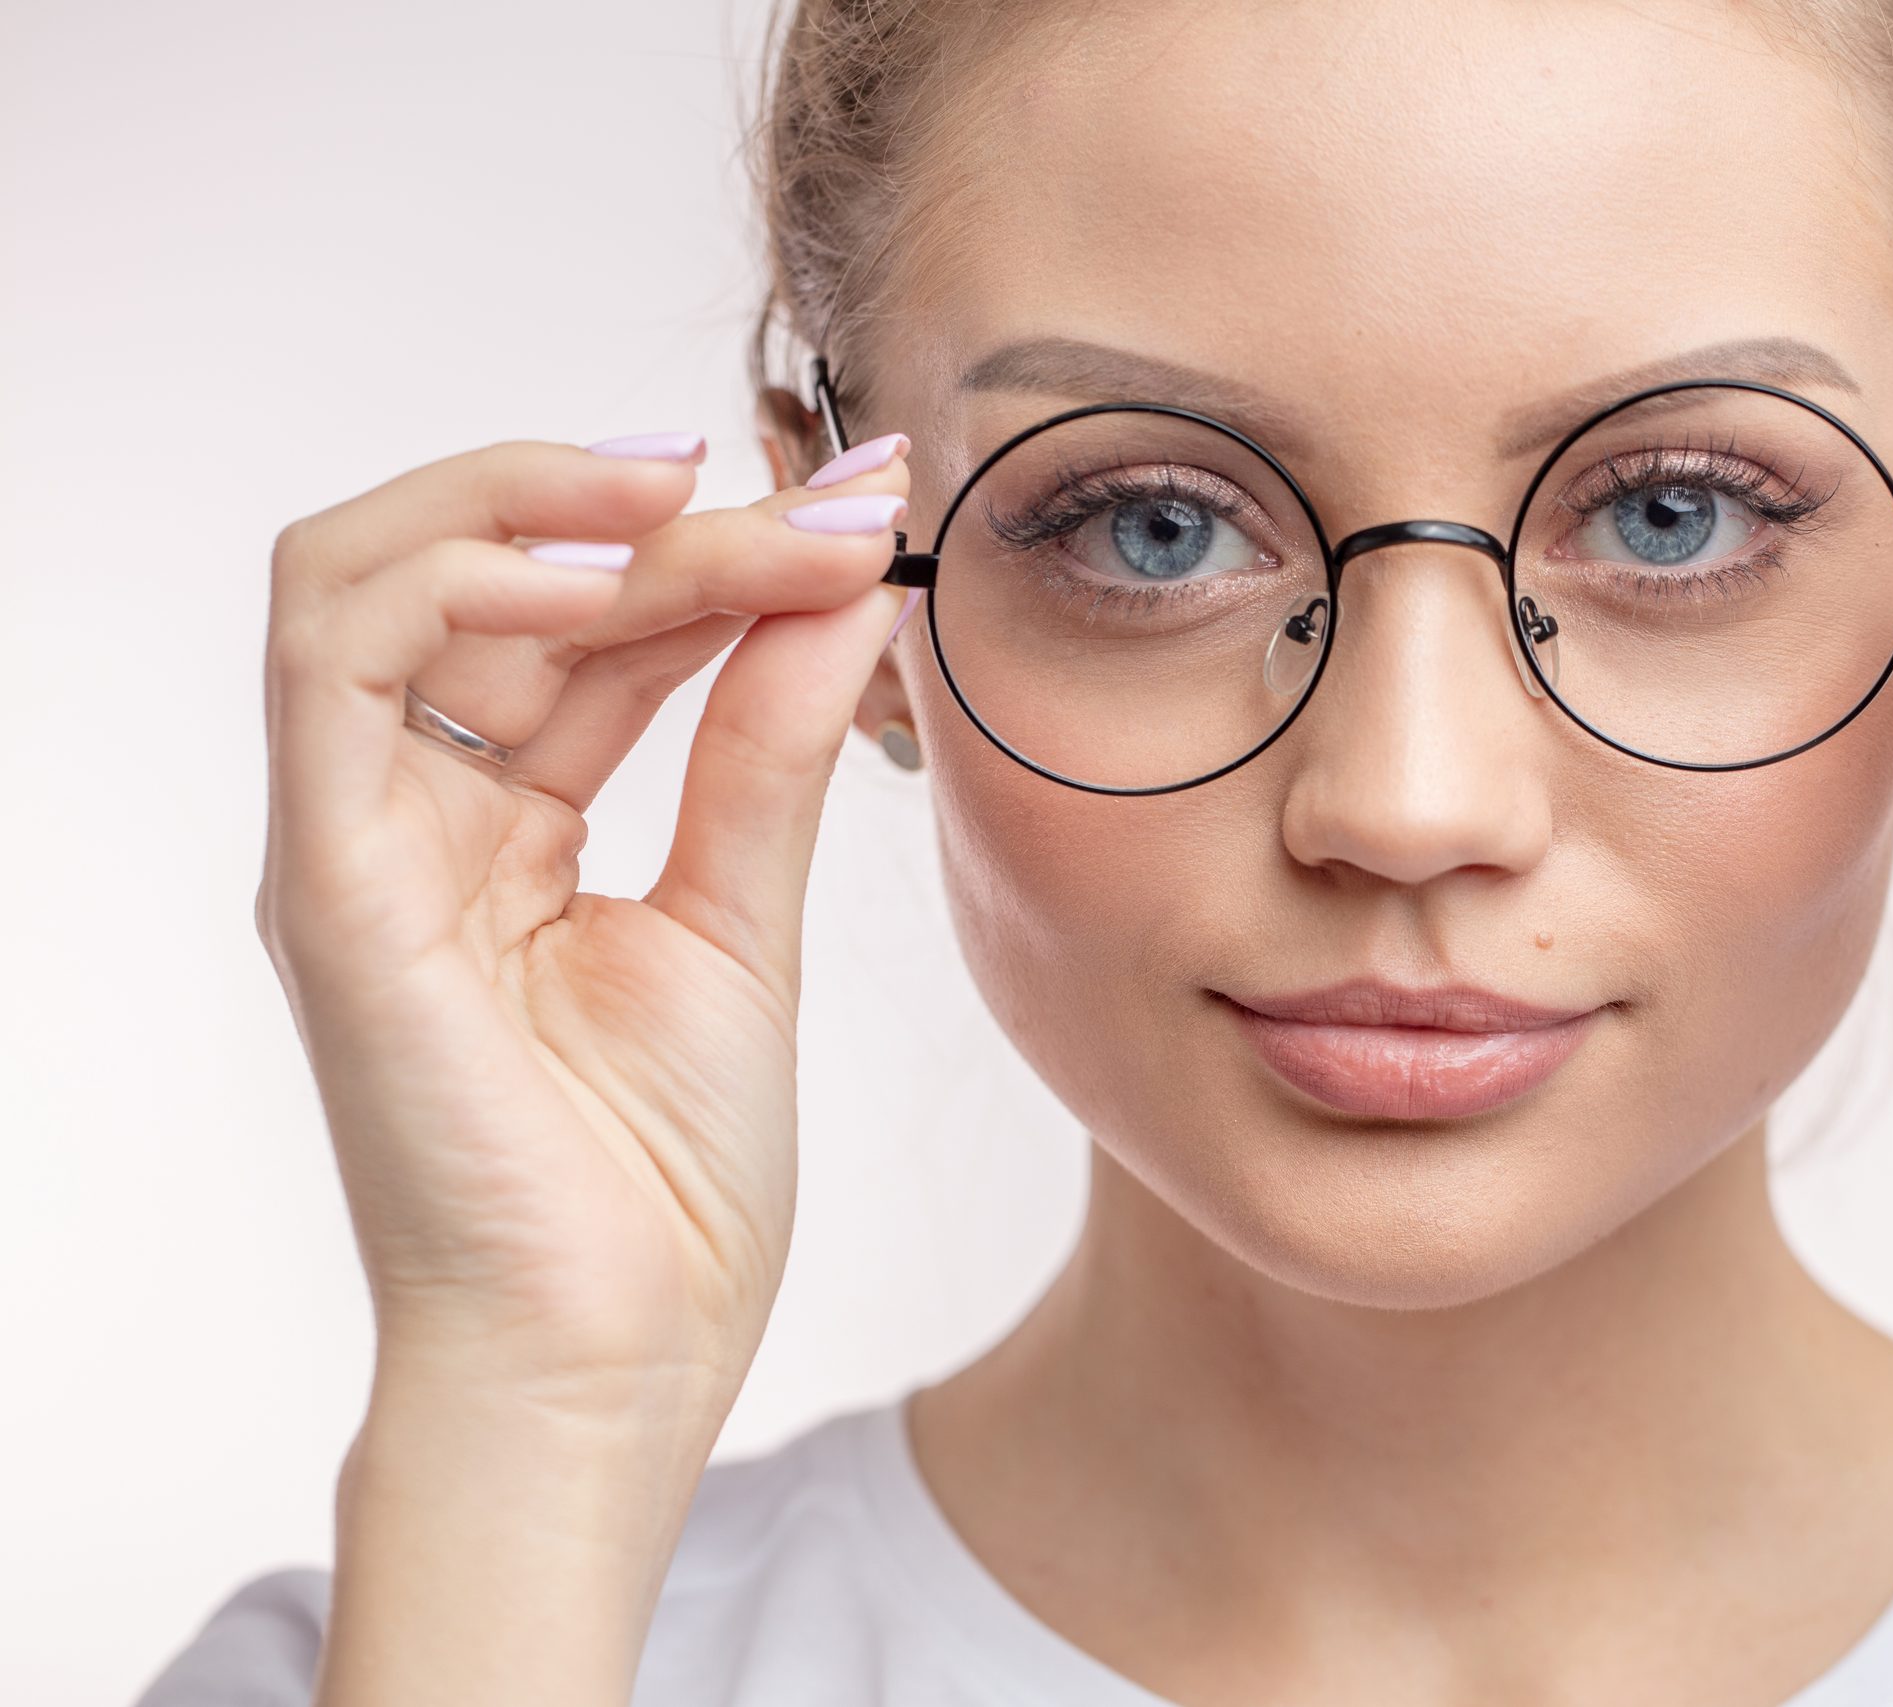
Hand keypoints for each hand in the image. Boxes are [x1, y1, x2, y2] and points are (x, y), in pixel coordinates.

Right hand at [256, 431, 910, 1425]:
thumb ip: (766, 747)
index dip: (715, 549)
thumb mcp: (745, 922)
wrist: (613, 1363)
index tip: (860, 509)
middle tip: (822, 495)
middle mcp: (409, 818)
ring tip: (715, 498)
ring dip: (550, 506)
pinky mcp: (331, 884)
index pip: (582, 631)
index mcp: (498, 832)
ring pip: (378, 576)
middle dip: (663, 516)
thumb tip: (841, 586)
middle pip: (495, 586)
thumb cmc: (663, 1185)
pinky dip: (462, 575)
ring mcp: (355, 844)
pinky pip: (337, 661)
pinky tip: (616, 567)